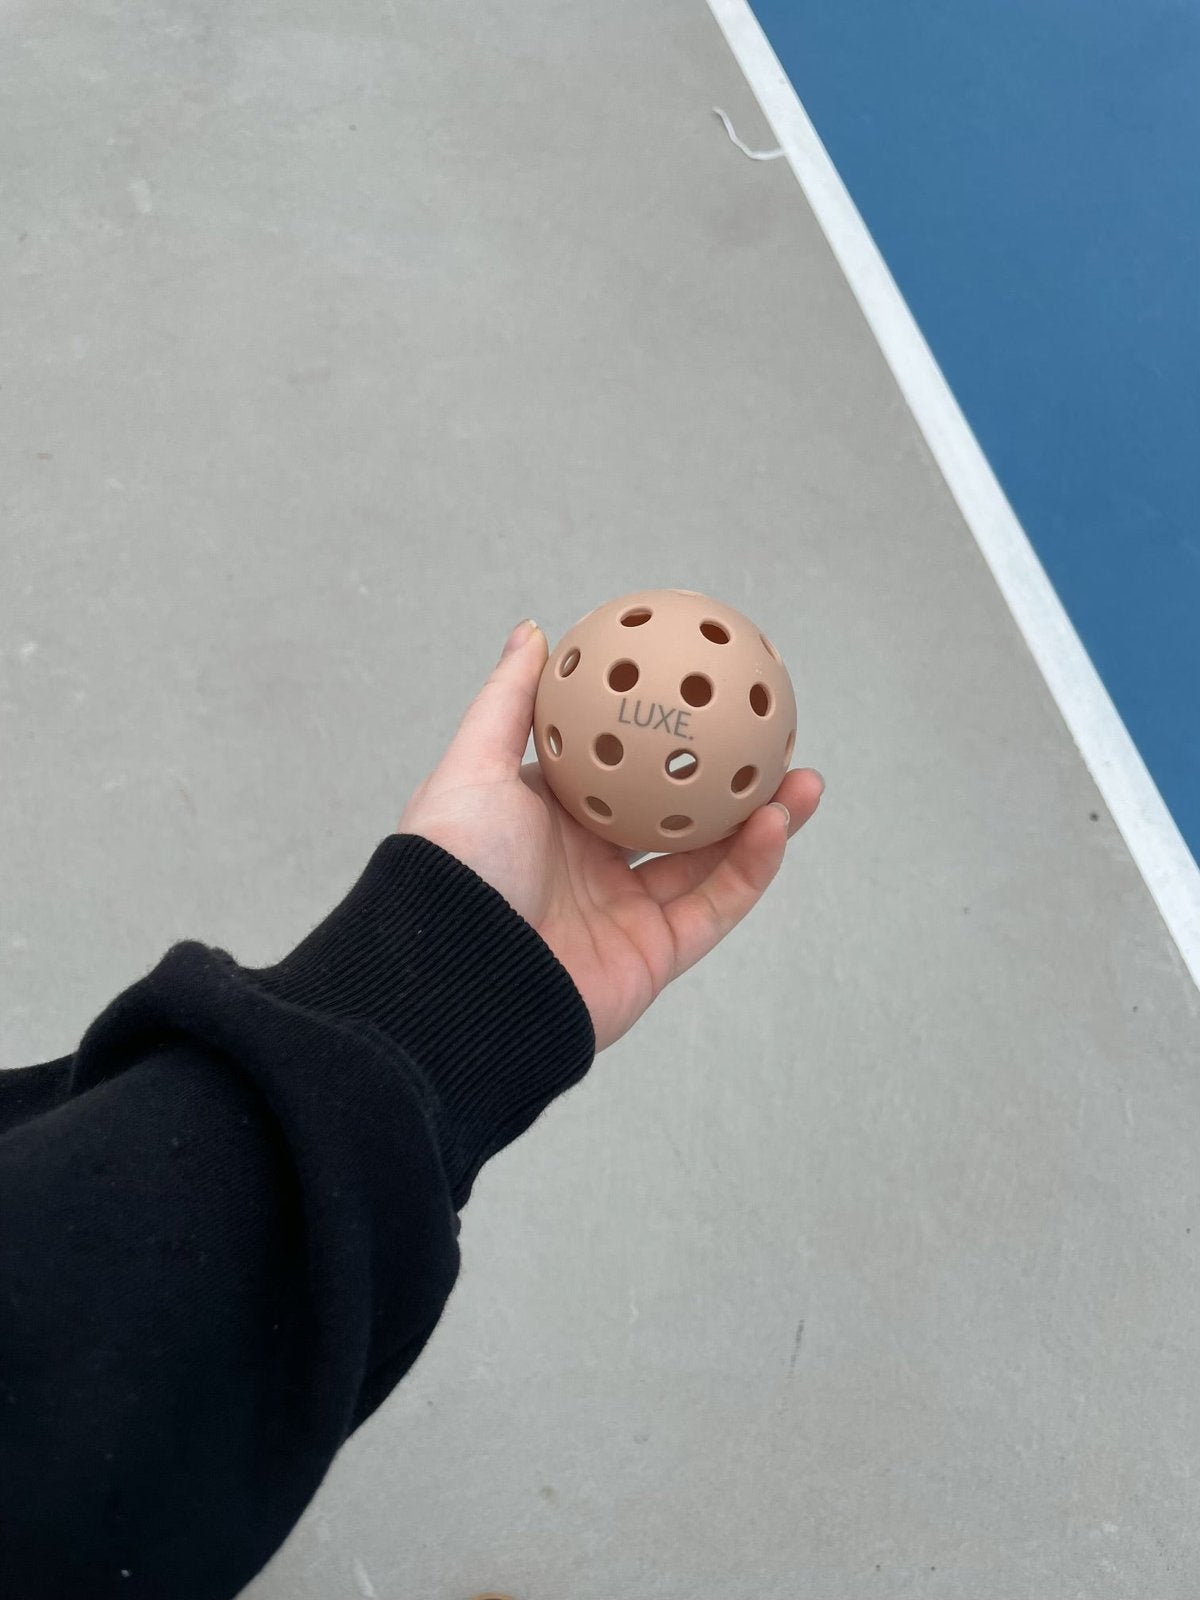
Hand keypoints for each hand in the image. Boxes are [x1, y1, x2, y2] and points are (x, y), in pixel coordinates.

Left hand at [399, 620, 822, 1051]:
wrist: (458, 979)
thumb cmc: (456, 867)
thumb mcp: (475, 766)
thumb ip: (510, 702)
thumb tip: (533, 633)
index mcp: (550, 819)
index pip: (619, 767)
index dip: (661, 734)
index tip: (705, 695)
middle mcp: (590, 865)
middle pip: (675, 812)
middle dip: (727, 779)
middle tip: (771, 736)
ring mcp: (625, 912)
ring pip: (709, 859)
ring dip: (760, 819)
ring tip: (801, 776)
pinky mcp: (654, 956)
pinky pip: (715, 905)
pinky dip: (751, 867)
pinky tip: (778, 822)